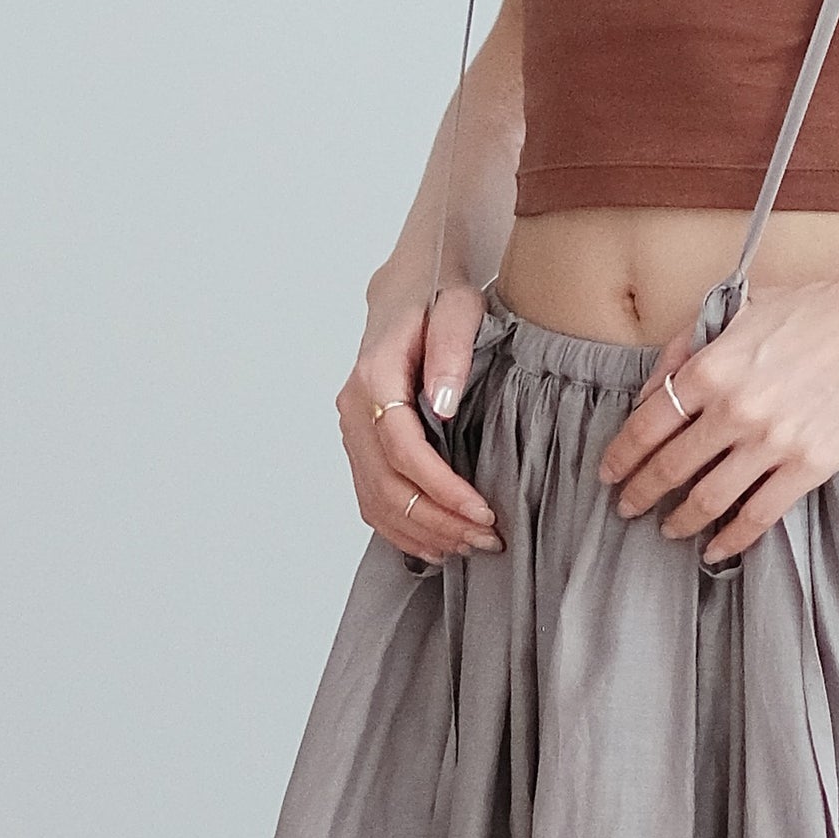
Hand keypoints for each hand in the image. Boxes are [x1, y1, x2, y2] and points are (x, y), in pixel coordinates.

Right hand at [338, 275, 500, 560]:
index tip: (481, 511)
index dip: (440, 488)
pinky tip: (435, 544)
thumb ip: (450, 351)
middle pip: (387, 485)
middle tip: (486, 539)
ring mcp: (352, 431)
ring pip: (376, 501)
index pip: (402, 449)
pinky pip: (370, 500)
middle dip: (438, 520)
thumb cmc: (437, 297)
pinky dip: (401, 529)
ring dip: (422, 531)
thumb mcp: (457, 308)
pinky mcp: (359, 446)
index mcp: (375, 376)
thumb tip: (442, 405)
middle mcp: (354, 409)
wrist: (408, 290)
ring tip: (470, 546)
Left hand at [597, 236, 838, 565]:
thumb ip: (689, 346)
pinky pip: (758, 514)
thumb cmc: (821, 307)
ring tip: (668, 528)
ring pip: (708, 498)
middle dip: (639, 493)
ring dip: (679, 519)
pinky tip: (716, 547)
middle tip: (626, 507)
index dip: (620, 455)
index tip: (608, 473)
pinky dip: (731, 537)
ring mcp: (773, 441)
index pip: (646, 424)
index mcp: (712, 366)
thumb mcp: (743, 309)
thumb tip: (650, 390)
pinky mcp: (811, 465)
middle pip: (669, 467)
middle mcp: (735, 408)